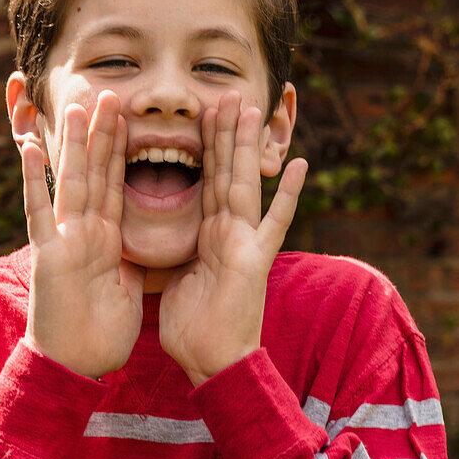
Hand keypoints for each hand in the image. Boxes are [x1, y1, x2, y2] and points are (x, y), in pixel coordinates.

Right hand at [21, 91, 145, 378]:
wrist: (77, 366)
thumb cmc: (101, 331)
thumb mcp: (128, 283)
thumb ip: (132, 254)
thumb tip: (150, 236)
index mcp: (106, 238)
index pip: (117, 184)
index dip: (123, 150)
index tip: (130, 115)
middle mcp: (84, 232)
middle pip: (97, 173)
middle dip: (103, 134)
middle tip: (108, 91)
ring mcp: (65, 240)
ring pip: (72, 183)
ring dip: (74, 145)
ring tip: (75, 105)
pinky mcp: (48, 256)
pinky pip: (40, 213)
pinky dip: (34, 182)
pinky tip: (30, 149)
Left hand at [159, 91, 306, 385]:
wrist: (213, 366)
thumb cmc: (193, 331)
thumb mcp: (176, 280)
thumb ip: (177, 252)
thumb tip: (158, 237)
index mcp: (208, 236)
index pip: (204, 182)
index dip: (202, 149)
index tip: (200, 115)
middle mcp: (228, 234)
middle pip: (223, 173)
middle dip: (223, 133)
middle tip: (224, 93)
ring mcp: (244, 245)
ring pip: (243, 185)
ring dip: (245, 147)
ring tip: (251, 108)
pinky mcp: (254, 262)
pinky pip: (273, 225)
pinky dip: (288, 196)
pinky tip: (299, 165)